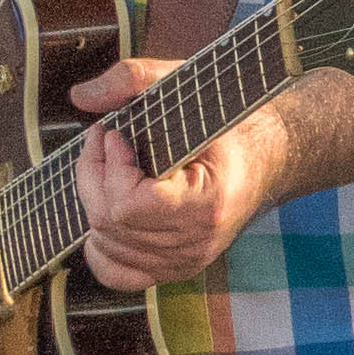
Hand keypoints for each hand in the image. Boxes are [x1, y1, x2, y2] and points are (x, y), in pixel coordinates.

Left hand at [69, 58, 275, 289]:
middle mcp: (199, 241)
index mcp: (210, 203)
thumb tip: (82, 95)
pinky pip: (117, 274)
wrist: (271, 156)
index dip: (112, 168)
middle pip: (112, 223)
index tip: (114, 134)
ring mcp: (187, 260)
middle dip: (93, 176)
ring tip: (105, 170)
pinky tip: (106, 219)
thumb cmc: (234, 124)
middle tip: (100, 143)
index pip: (134, 205)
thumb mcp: (192, 91)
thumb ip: (137, 79)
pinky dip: (100, 249)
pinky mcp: (176, 268)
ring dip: (93, 202)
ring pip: (107, 244)